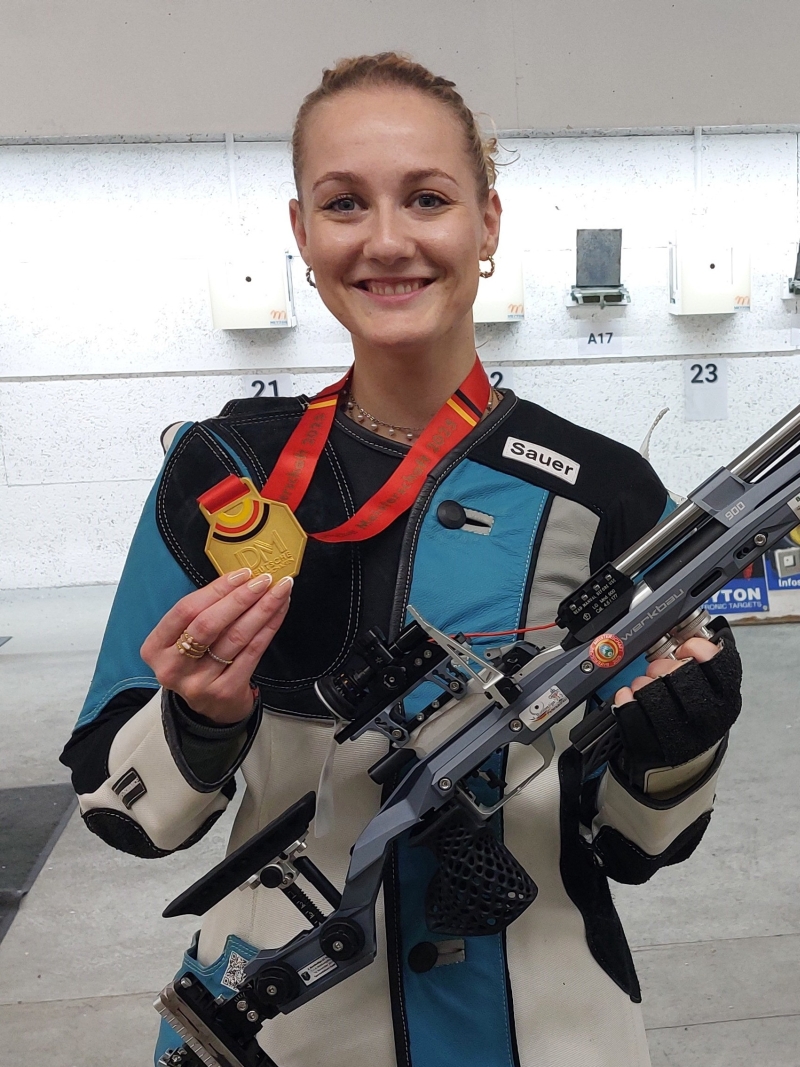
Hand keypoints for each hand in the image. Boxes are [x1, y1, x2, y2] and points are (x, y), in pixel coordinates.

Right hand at [140, 568, 291, 724]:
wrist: (211, 708)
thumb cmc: (198, 663)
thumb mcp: (185, 640)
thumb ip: (203, 612)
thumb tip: (240, 579)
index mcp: (156, 647)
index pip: (185, 610)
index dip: (216, 589)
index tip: (242, 574)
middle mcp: (173, 666)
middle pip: (209, 624)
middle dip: (240, 597)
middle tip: (264, 579)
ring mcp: (199, 682)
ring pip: (235, 637)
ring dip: (261, 609)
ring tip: (279, 590)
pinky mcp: (225, 691)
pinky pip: (252, 652)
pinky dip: (268, 627)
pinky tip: (279, 611)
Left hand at [610, 629, 742, 783]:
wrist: (679, 765)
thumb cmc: (692, 718)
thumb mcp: (709, 692)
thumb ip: (703, 663)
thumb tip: (689, 637)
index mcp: (726, 701)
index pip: (722, 666)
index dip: (701, 649)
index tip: (686, 646)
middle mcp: (707, 721)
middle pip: (683, 677)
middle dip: (666, 665)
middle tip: (659, 668)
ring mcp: (679, 738)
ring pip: (655, 695)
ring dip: (643, 682)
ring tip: (644, 686)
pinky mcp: (651, 748)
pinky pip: (630, 716)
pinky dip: (624, 700)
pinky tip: (626, 697)